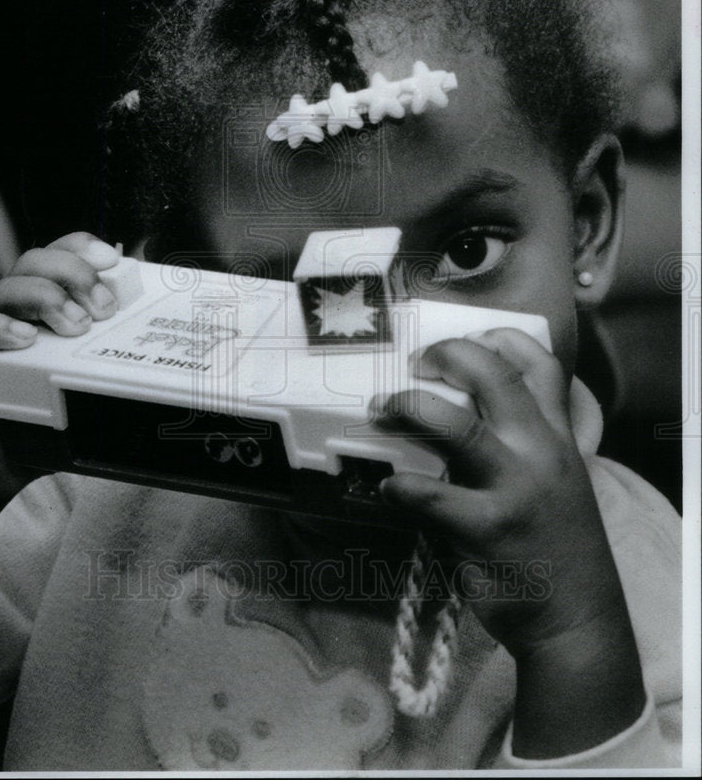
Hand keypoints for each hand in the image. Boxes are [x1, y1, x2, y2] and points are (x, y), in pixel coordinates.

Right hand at [0, 232, 119, 511]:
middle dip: (73, 274)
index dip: (82, 247)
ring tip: (74, 326)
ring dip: (45, 298)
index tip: (111, 259)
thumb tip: (172, 353)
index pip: (60, 254)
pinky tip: (25, 339)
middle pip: (35, 262)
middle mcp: (20, 311)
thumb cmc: (54, 420)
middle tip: (103, 309)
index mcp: (50, 304)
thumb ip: (123, 360)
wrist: (4, 466)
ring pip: (8, 289)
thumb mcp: (97, 383)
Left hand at [375, 329, 644, 755]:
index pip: (543, 367)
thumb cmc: (556, 549)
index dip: (503, 340)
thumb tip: (461, 412)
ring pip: (455, 426)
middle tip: (414, 362)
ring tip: (380, 408)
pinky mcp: (484, 529)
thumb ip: (524, 446)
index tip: (469, 335)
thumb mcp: (558, 484)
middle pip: (495, 378)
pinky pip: (429, 495)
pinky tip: (387, 486)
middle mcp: (540, 454)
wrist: (576, 621)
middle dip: (448, 356)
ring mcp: (513, 490)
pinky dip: (400, 485)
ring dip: (408, 409)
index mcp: (558, 439)